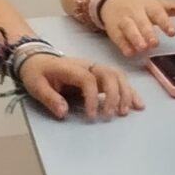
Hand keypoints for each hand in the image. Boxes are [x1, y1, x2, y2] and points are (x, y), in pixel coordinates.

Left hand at [16, 52, 143, 120]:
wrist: (37, 59)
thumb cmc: (37, 73)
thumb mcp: (36, 85)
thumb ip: (49, 98)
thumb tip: (64, 112)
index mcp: (70, 67)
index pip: (88, 79)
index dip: (92, 97)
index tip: (92, 116)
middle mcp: (87, 66)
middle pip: (108, 74)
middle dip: (113, 95)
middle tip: (110, 115)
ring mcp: (95, 69)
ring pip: (117, 75)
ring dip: (125, 93)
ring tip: (125, 112)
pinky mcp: (100, 75)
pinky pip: (119, 80)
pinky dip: (129, 91)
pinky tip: (137, 104)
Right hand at [93, 0, 174, 56]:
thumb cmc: (139, 4)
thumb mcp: (156, 3)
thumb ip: (173, 8)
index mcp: (149, 5)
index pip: (158, 13)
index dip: (165, 23)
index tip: (172, 32)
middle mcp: (136, 12)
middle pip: (142, 22)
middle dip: (148, 33)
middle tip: (154, 43)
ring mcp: (124, 20)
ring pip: (129, 28)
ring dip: (135, 38)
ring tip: (142, 48)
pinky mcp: (114, 29)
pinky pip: (118, 37)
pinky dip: (123, 45)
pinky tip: (130, 52)